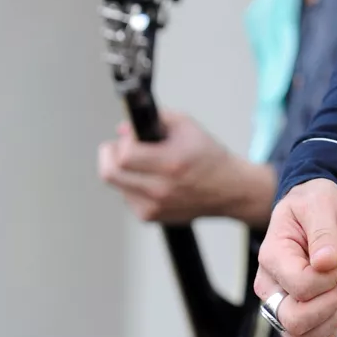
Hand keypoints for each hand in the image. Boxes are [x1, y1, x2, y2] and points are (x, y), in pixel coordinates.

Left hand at [98, 111, 275, 226]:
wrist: (228, 189)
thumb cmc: (209, 157)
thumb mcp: (187, 126)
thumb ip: (156, 120)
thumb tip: (123, 128)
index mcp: (171, 163)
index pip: (125, 155)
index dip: (123, 141)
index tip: (130, 135)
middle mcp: (161, 189)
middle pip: (110, 174)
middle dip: (107, 155)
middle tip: (116, 147)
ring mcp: (154, 206)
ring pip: (116, 185)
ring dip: (122, 170)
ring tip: (141, 162)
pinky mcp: (150, 217)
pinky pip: (126, 197)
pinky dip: (131, 185)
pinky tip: (150, 179)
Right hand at [254, 180, 336, 336]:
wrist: (312, 208)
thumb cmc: (311, 205)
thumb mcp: (320, 205)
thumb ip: (324, 232)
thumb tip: (326, 261)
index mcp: (273, 256)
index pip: (300, 286)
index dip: (328, 279)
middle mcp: (270, 284)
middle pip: (293, 320)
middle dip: (326, 306)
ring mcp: (279, 302)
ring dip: (327, 320)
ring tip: (335, 294)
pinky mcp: (290, 313)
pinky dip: (325, 330)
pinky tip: (332, 306)